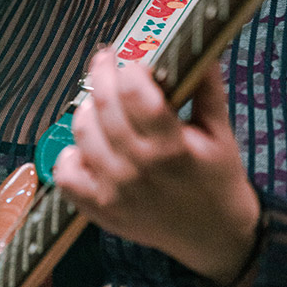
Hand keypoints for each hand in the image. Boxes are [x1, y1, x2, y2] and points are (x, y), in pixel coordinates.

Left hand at [53, 49, 260, 286]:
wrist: (215, 237)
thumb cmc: (218, 180)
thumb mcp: (220, 132)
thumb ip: (207, 88)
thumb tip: (200, 48)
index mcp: (172, 147)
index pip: (136, 94)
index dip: (131, 69)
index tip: (135, 62)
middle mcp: (138, 169)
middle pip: (104, 106)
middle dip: (103, 75)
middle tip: (107, 63)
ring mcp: (114, 191)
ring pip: (82, 133)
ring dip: (88, 109)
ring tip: (101, 102)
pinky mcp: (100, 209)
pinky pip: (66, 175)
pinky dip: (70, 155)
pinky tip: (87, 146)